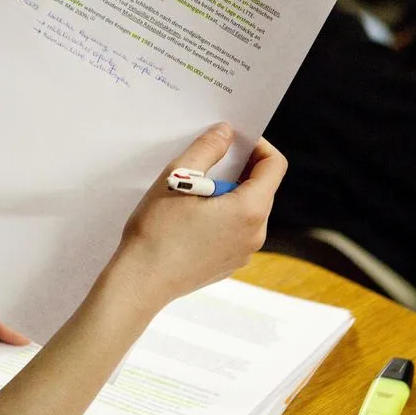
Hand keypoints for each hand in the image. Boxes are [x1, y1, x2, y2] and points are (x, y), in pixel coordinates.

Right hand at [111, 124, 285, 306]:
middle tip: (203, 167)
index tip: (233, 140)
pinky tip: (189, 219)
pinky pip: (235, 230)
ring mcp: (244, 252)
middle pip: (260, 188)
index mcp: (250, 210)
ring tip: (191, 196)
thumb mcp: (179, 178)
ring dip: (226, 194)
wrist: (140, 282)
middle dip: (237, 170)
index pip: (274, 165)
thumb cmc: (157, 232)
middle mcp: (255, 234)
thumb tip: (226, 132)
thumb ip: (207, 149)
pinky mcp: (230, 263)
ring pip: (246, 209)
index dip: (257, 145)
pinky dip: (221, 216)